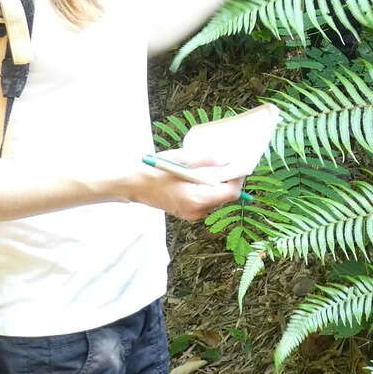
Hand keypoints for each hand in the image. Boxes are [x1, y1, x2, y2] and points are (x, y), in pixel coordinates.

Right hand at [115, 161, 245, 222]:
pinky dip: (206, 189)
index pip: (230, 193)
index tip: (240, 165)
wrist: (132, 185)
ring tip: (208, 167)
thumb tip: (227, 160)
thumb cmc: (155, 171)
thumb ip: (206, 160)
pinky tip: (197, 176)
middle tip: (226, 162)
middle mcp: (197, 211)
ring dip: (216, 184)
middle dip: (227, 180)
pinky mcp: (187, 212)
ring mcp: (192, 214)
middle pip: (224, 197)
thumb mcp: (182, 159)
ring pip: (215, 199)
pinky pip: (205, 201)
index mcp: (197, 199)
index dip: (238, 179)